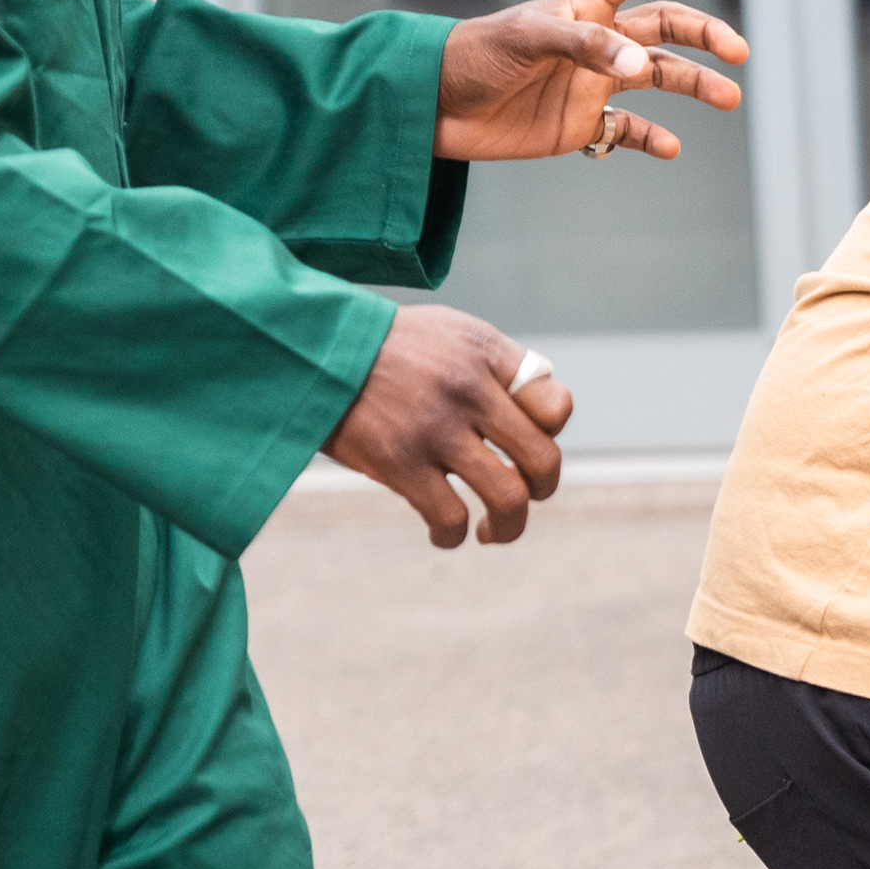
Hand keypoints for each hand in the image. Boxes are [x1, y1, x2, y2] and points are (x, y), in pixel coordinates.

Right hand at [322, 305, 575, 547]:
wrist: (312, 348)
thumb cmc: (388, 345)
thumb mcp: (452, 331)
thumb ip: (497, 365)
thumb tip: (538, 411)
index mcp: (487, 355)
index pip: (557, 406)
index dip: (550, 433)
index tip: (524, 441)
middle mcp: (470, 390)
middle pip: (543, 460)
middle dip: (542, 491)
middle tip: (524, 496)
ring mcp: (436, 429)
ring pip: (508, 498)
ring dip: (509, 527)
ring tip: (493, 531)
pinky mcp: (400, 462)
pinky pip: (450, 519)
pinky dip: (454, 537)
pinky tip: (445, 533)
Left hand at [433, 0, 748, 161]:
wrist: (430, 106)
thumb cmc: (472, 56)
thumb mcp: (527, 40)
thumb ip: (586, 47)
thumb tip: (641, 66)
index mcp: (584, 5)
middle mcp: (595, 41)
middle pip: (664, 26)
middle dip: (705, 35)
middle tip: (739, 53)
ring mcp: (590, 83)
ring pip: (658, 78)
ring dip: (695, 84)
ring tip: (728, 98)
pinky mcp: (578, 123)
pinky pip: (626, 130)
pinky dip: (651, 138)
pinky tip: (670, 148)